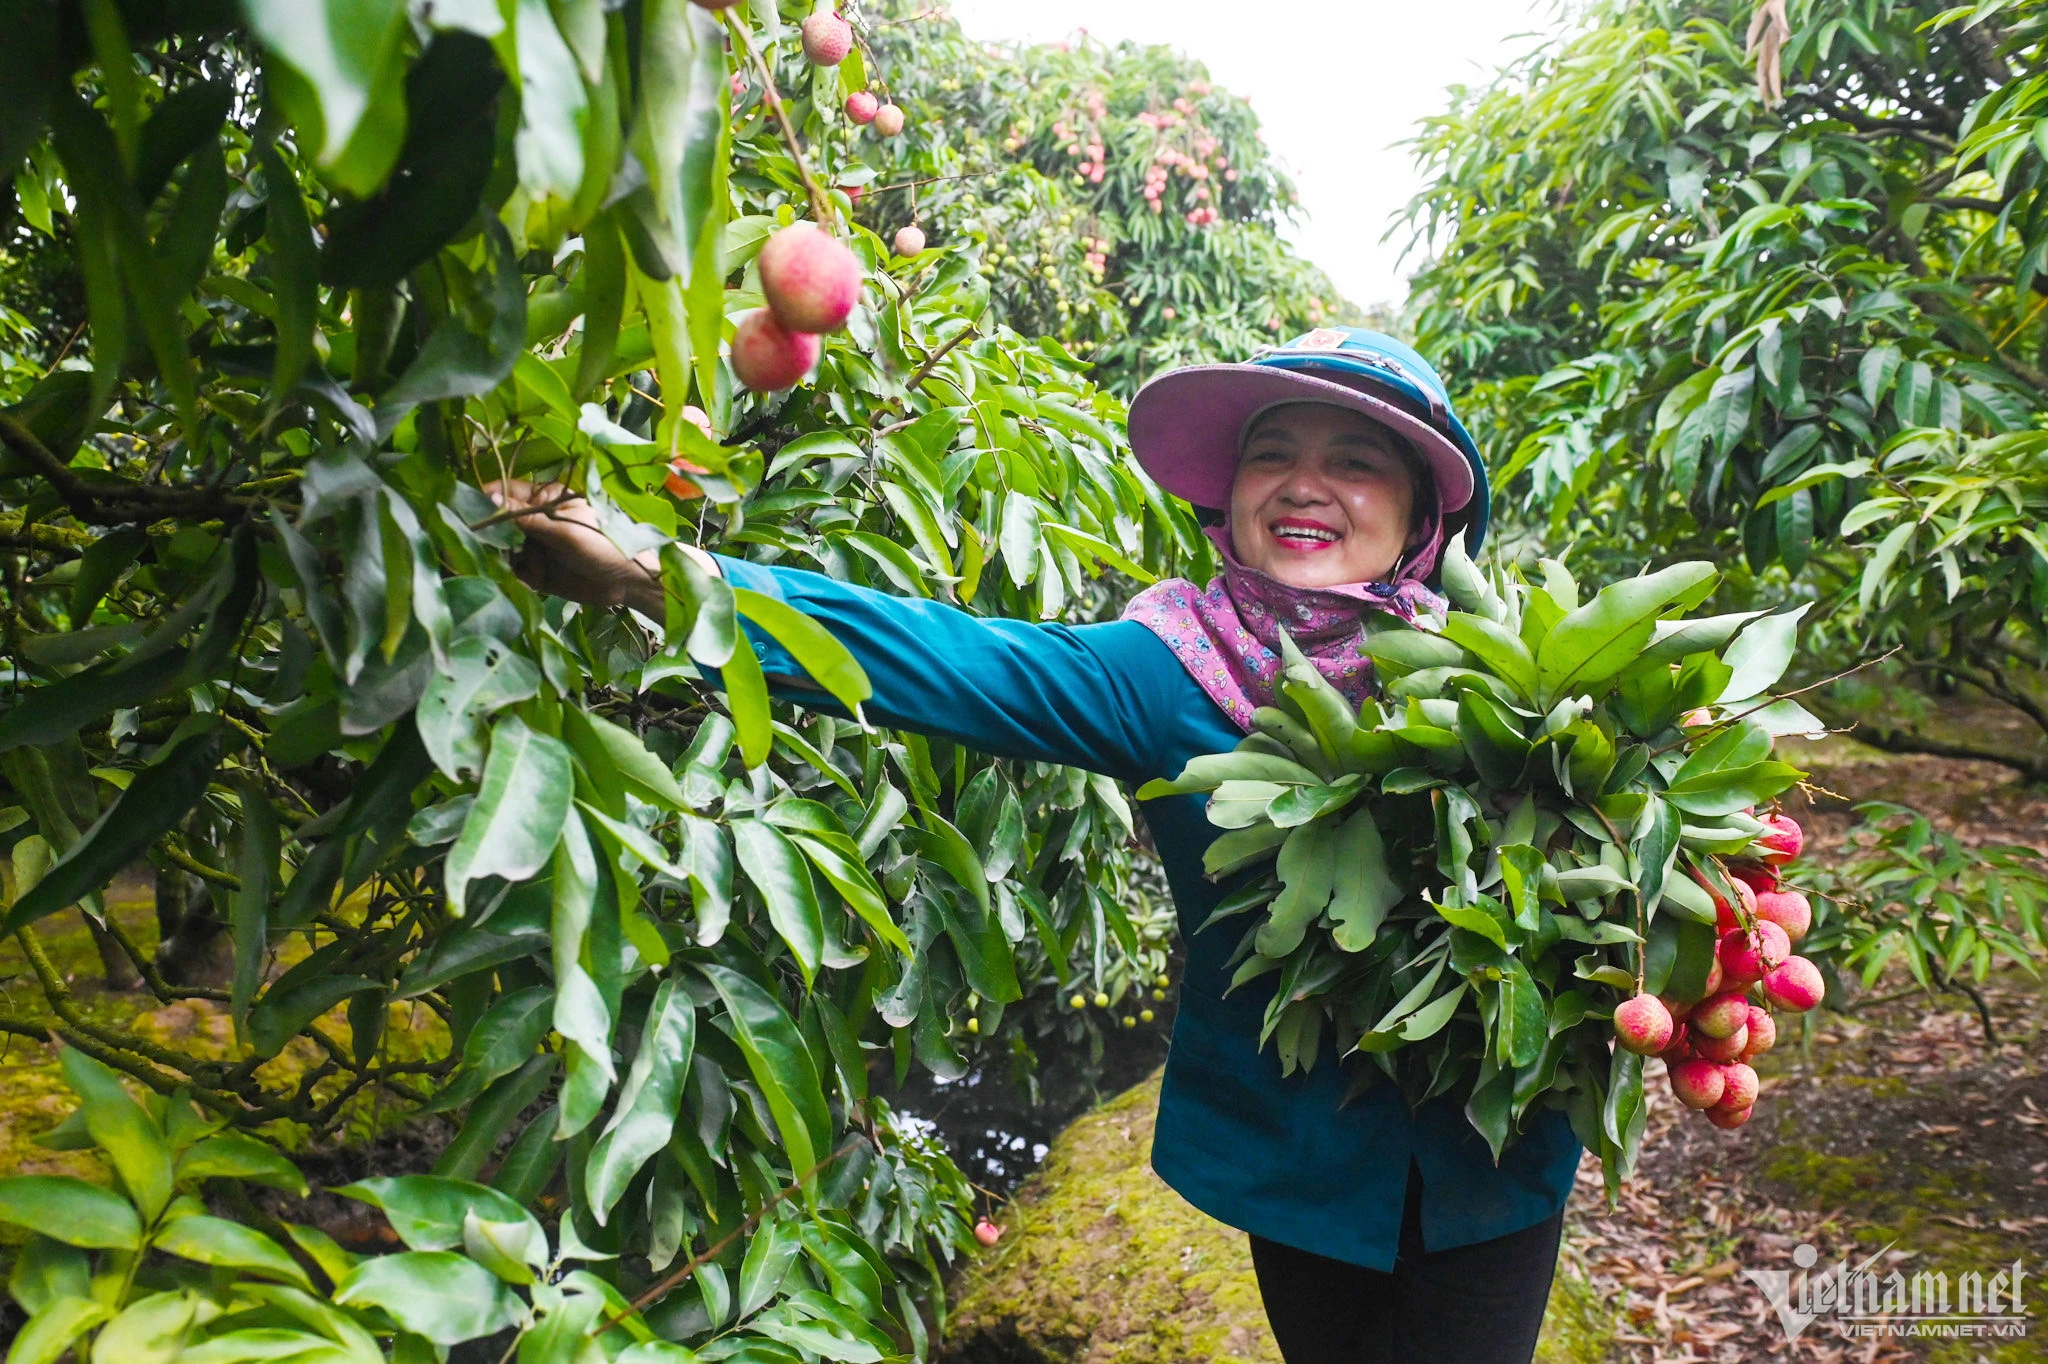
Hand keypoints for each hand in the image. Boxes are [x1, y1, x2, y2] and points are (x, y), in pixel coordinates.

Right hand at [482, 480, 717, 614]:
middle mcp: (534, 519)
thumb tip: (489, 497)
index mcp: (544, 497)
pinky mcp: (537, 571)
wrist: (632, 581)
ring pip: (501, 549)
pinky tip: (527, 580)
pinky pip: (513, 572)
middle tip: (475, 546)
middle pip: (496, 522)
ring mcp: (534, 545)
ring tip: (512, 567)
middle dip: (486, 534)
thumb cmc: (607, 543)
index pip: (503, 492)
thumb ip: (526, 518)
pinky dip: (514, 576)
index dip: (482, 500)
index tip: (460, 509)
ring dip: (500, 559)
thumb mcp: (565, 529)